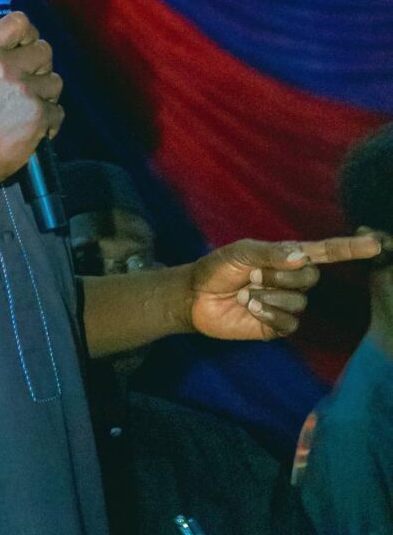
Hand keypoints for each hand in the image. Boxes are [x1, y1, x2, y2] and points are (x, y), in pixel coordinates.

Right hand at [0, 12, 63, 191]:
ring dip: (45, 96)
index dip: (29, 34)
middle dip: (40, 68)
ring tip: (24, 111)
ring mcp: (23, 91)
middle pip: (45, 50)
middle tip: (27, 86)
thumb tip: (20, 44)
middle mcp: (4, 66)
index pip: (20, 22)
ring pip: (55, 82)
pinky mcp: (38, 116)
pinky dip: (48, 122)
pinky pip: (58, 111)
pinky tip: (28, 129)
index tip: (27, 47)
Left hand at [188, 234, 381, 341]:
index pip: (325, 252)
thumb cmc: (217, 268)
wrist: (196, 298)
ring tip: (247, 292)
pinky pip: (290, 323)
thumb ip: (271, 253)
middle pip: (311, 278)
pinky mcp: (278, 326)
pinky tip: (251, 308)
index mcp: (286, 256)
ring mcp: (287, 304)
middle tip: (252, 275)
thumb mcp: (241, 252)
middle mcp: (292, 279)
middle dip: (280, 275)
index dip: (350, 249)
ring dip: (270, 296)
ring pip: (300, 302)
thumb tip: (304, 257)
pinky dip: (269, 315)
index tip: (375, 244)